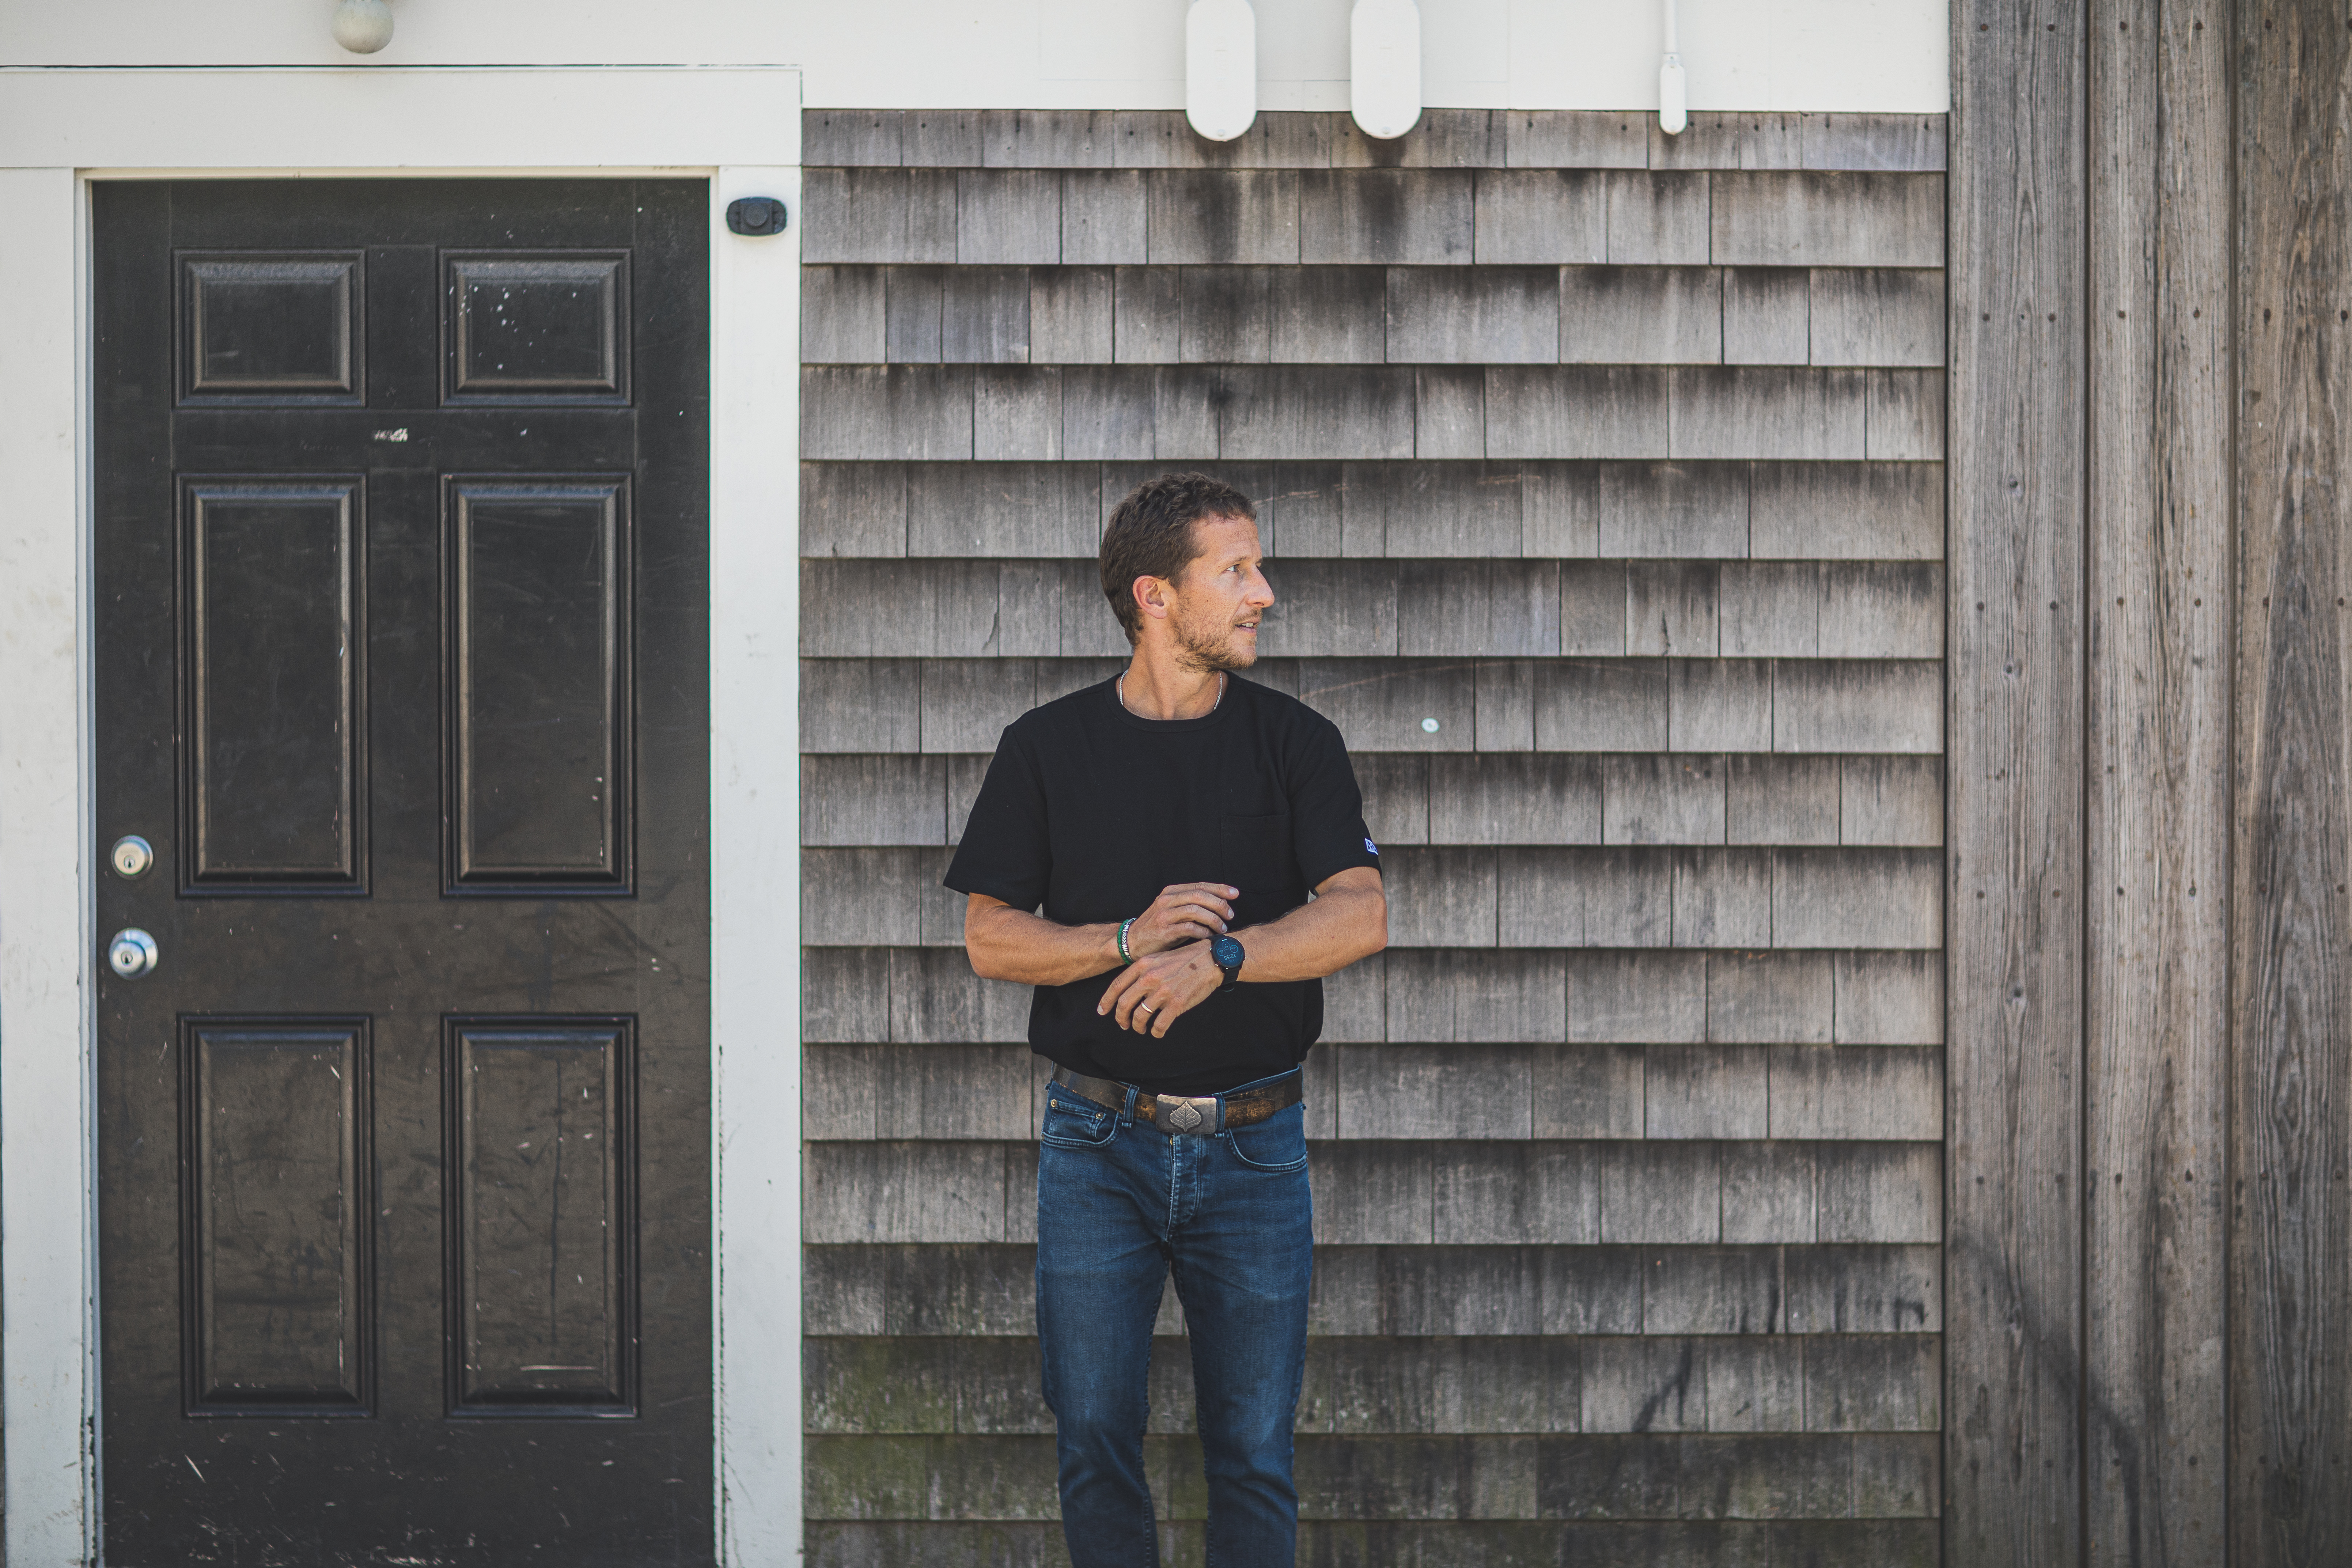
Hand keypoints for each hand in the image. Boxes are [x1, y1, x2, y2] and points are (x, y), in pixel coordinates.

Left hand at [1098, 940, 1223, 1037]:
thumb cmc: (1186, 959)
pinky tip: (1158, 1032)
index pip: (1116, 986)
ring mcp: (1163, 991)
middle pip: (1124, 1004)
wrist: (1211, 959)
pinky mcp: (1177, 1003)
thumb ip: (1143, 972)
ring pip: (1140, 1016)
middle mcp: (1150, 977)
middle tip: (1123, 1024)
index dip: (1106, 1001)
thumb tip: (1130, 991)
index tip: (1102, 1011)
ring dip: (1138, 1026)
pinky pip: (1160, 1024)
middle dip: (1121, 1018)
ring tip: (1141, 1028)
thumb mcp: (1159, 958)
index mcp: (1143, 965)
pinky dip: (1157, 1031)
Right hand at [1126, 882, 1236, 956]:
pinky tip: (1209, 936)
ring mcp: (1164, 915)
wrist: (1132, 942)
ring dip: (1214, 919)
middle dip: (1219, 904)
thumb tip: (1220, 904)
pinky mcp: (1164, 931)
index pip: (1200, 886)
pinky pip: (1190, 928)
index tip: (1235, 893)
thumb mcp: (1171, 910)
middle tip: (1230, 915)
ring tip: (1222, 928)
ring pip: (1196, 911)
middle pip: (1200, 896)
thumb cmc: (1157, 927)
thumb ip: (1190, 905)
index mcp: (1171, 892)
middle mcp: (1167, 900)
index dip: (1219, 888)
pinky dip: (1204, 932)